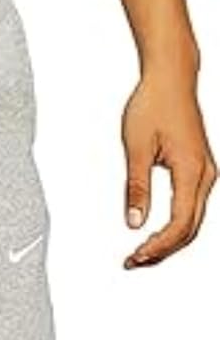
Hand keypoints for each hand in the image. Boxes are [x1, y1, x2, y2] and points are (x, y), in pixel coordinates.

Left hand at [122, 67, 216, 269]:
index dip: (158, 246)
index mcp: (192, 170)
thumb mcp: (137, 148)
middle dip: (163, 250)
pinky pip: (192, 208)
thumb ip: (136, 188)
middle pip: (189, 229)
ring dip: (169, 241)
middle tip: (135, 260)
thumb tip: (135, 221)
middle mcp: (205, 175)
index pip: (179, 224)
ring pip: (193, 222)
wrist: (170, 79)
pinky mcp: (200, 171)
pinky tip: (157, 234)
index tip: (136, 255)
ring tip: (142, 252)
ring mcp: (205, 173)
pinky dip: (175, 226)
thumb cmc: (154, 104)